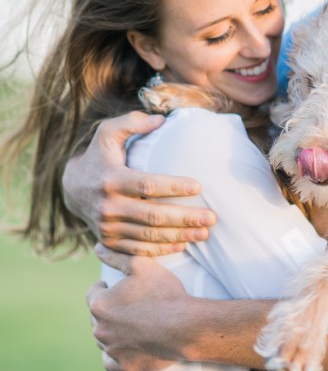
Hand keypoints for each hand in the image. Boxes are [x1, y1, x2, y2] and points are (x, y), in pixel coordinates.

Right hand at [63, 111, 215, 254]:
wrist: (72, 188)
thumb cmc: (100, 156)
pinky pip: (138, 250)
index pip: (147, 185)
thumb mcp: (108, 133)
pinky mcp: (109, 242)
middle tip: (211, 217)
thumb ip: (132, 122)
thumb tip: (161, 119)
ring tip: (204, 233)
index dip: (174, 187)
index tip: (199, 187)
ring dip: (179, 236)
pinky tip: (182, 245)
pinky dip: (161, 250)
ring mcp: (107, 227)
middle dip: (185, 218)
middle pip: (152, 216)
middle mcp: (108, 206)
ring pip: (148, 236)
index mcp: (112, 179)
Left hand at [87, 245, 193, 370]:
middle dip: (109, 309)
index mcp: (99, 305)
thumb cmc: (163, 293)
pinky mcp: (124, 366)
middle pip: (97, 317)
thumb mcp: (140, 265)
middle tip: (130, 303)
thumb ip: (116, 257)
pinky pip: (111, 361)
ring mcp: (111, 350)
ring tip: (133, 321)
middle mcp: (100, 329)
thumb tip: (98, 248)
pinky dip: (116, 353)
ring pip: (104, 338)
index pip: (93, 293)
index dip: (105, 287)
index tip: (118, 287)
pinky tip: (127, 344)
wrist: (185, 326)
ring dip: (113, 330)